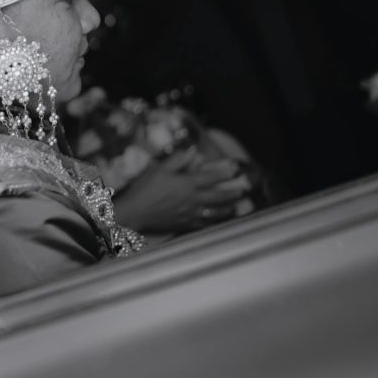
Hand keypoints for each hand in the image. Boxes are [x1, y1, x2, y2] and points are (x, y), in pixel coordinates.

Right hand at [112, 152, 246, 233]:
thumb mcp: (159, 168)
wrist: (135, 212)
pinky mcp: (185, 224)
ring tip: (236, 207)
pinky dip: (213, 222)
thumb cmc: (145, 188)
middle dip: (232, 192)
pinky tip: (218, 220)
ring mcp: (190, 213)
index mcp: (187, 183)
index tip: (235, 168)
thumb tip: (193, 152)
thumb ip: (178, 159)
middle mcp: (193, 199)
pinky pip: (204, 224)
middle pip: (218, 196)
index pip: (211, 176)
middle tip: (243, 190)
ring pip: (215, 212)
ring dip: (228, 209)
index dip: (225, 171)